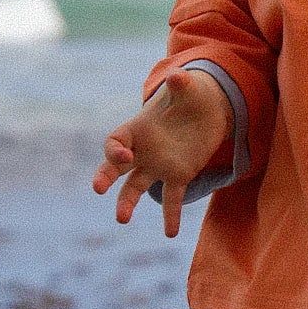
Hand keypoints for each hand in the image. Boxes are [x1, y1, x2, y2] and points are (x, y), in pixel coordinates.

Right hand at [92, 68, 233, 238]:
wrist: (209, 108)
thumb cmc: (192, 94)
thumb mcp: (188, 88)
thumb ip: (180, 84)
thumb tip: (176, 75)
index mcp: (138, 128)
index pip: (115, 141)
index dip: (114, 149)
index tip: (122, 155)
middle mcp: (142, 150)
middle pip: (116, 167)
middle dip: (106, 176)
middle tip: (98, 188)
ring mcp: (158, 165)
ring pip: (136, 187)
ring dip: (127, 202)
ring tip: (121, 219)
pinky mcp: (177, 176)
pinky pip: (171, 198)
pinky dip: (171, 215)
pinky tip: (171, 233)